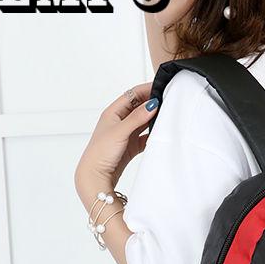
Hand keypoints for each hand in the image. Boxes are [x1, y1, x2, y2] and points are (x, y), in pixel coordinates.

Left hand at [74, 83, 158, 205]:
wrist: (96, 176)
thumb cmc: (101, 152)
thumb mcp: (120, 131)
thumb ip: (137, 118)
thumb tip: (152, 104)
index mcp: (113, 113)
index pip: (132, 94)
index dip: (146, 89)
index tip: (162, 87)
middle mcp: (119, 121)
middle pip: (139, 107)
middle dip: (152, 103)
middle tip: (168, 101)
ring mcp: (126, 134)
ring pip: (143, 121)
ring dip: (153, 119)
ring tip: (167, 116)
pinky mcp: (130, 146)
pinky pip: (145, 137)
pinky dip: (152, 135)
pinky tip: (160, 135)